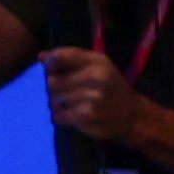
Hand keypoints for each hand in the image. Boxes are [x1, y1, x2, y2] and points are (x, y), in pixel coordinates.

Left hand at [42, 48, 159, 145]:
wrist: (132, 115)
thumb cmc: (109, 88)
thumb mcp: (96, 67)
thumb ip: (68, 59)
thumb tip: (41, 56)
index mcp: (97, 61)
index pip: (60, 56)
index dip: (50, 64)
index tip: (53, 70)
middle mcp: (95, 76)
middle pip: (51, 81)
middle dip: (54, 88)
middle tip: (67, 93)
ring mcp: (92, 97)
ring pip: (53, 99)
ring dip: (57, 104)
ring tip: (72, 105)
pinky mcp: (87, 115)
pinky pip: (58, 115)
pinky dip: (60, 117)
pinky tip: (71, 115)